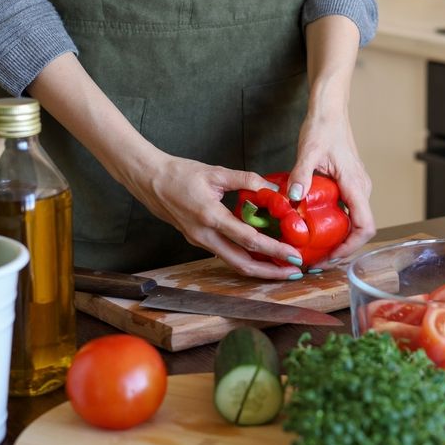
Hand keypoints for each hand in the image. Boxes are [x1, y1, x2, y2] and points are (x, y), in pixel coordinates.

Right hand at [124, 153, 305, 279]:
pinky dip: (245, 259)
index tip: (293, 254)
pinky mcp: (198, 241)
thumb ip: (246, 179)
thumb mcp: (216, 172)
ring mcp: (200, 241)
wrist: (149, 180)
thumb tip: (272, 188)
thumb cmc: (180, 174)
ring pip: (233, 263)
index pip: (249, 240)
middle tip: (294, 272)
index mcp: (210, 217)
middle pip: (242, 263)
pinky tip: (261, 256)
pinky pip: (225, 255)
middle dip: (270, 271)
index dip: (274, 250)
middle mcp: (205, 235)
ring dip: (259, 269)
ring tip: (282, 268)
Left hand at [287, 15, 376, 264]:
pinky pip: (347, 210)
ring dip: (337, 238)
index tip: (329, 257)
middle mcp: (361, 188)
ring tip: (313, 247)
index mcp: (355, 185)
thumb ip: (301, 175)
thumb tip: (292, 198)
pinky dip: (334, 224)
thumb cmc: (323, 126)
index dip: (350, 248)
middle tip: (316, 260)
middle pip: (359, 229)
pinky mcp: (349, 183)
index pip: (364, 227)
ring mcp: (357, 186)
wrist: (330, 108)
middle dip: (340, 248)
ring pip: (353, 220)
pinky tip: (313, 225)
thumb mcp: (308, 150)